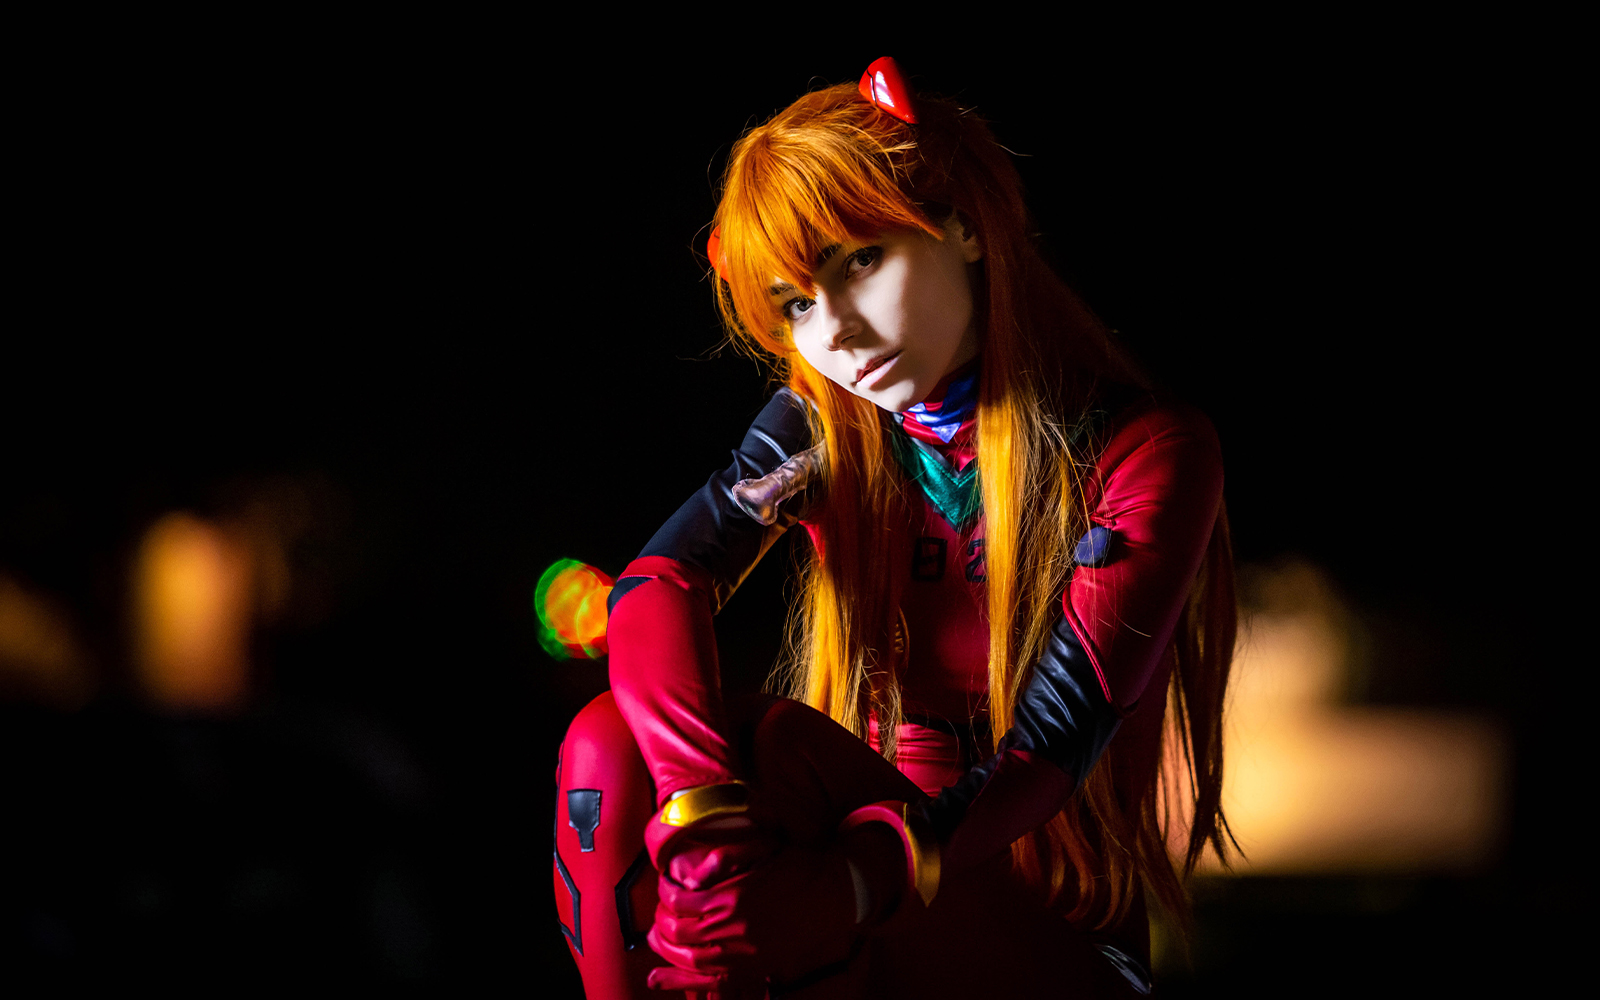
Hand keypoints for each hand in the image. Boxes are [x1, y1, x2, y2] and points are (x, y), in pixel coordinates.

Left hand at [647, 839, 858, 990]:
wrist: (832, 894)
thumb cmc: (796, 866)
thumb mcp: (758, 850)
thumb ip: (723, 858)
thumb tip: (691, 870)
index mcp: (731, 897)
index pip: (679, 900)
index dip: (666, 892)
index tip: (666, 884)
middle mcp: (732, 929)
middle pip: (678, 932)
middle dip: (662, 921)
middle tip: (660, 910)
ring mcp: (742, 953)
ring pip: (690, 959)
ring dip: (667, 949)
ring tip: (657, 939)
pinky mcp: (753, 966)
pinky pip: (711, 978)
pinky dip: (684, 979)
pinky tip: (664, 977)